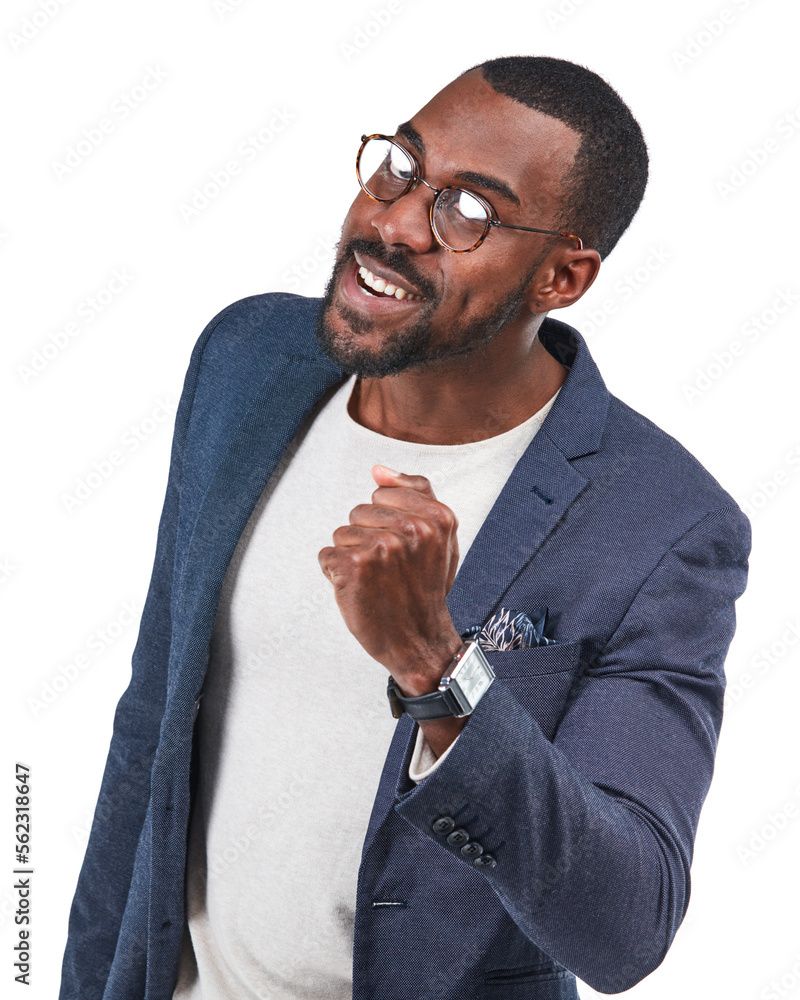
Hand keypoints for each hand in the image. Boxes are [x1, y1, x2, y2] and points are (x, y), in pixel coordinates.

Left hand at [318, 465, 462, 695]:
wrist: (418, 640)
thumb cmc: (424, 587)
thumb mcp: (439, 535)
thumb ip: (415, 492)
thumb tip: (378, 470)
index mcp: (436, 517)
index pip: (382, 494)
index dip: (386, 522)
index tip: (403, 550)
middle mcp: (410, 529)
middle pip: (359, 512)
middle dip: (368, 538)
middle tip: (390, 569)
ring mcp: (380, 549)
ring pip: (342, 533)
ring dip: (352, 557)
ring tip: (376, 581)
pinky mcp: (353, 568)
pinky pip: (327, 555)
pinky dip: (336, 574)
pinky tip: (359, 590)